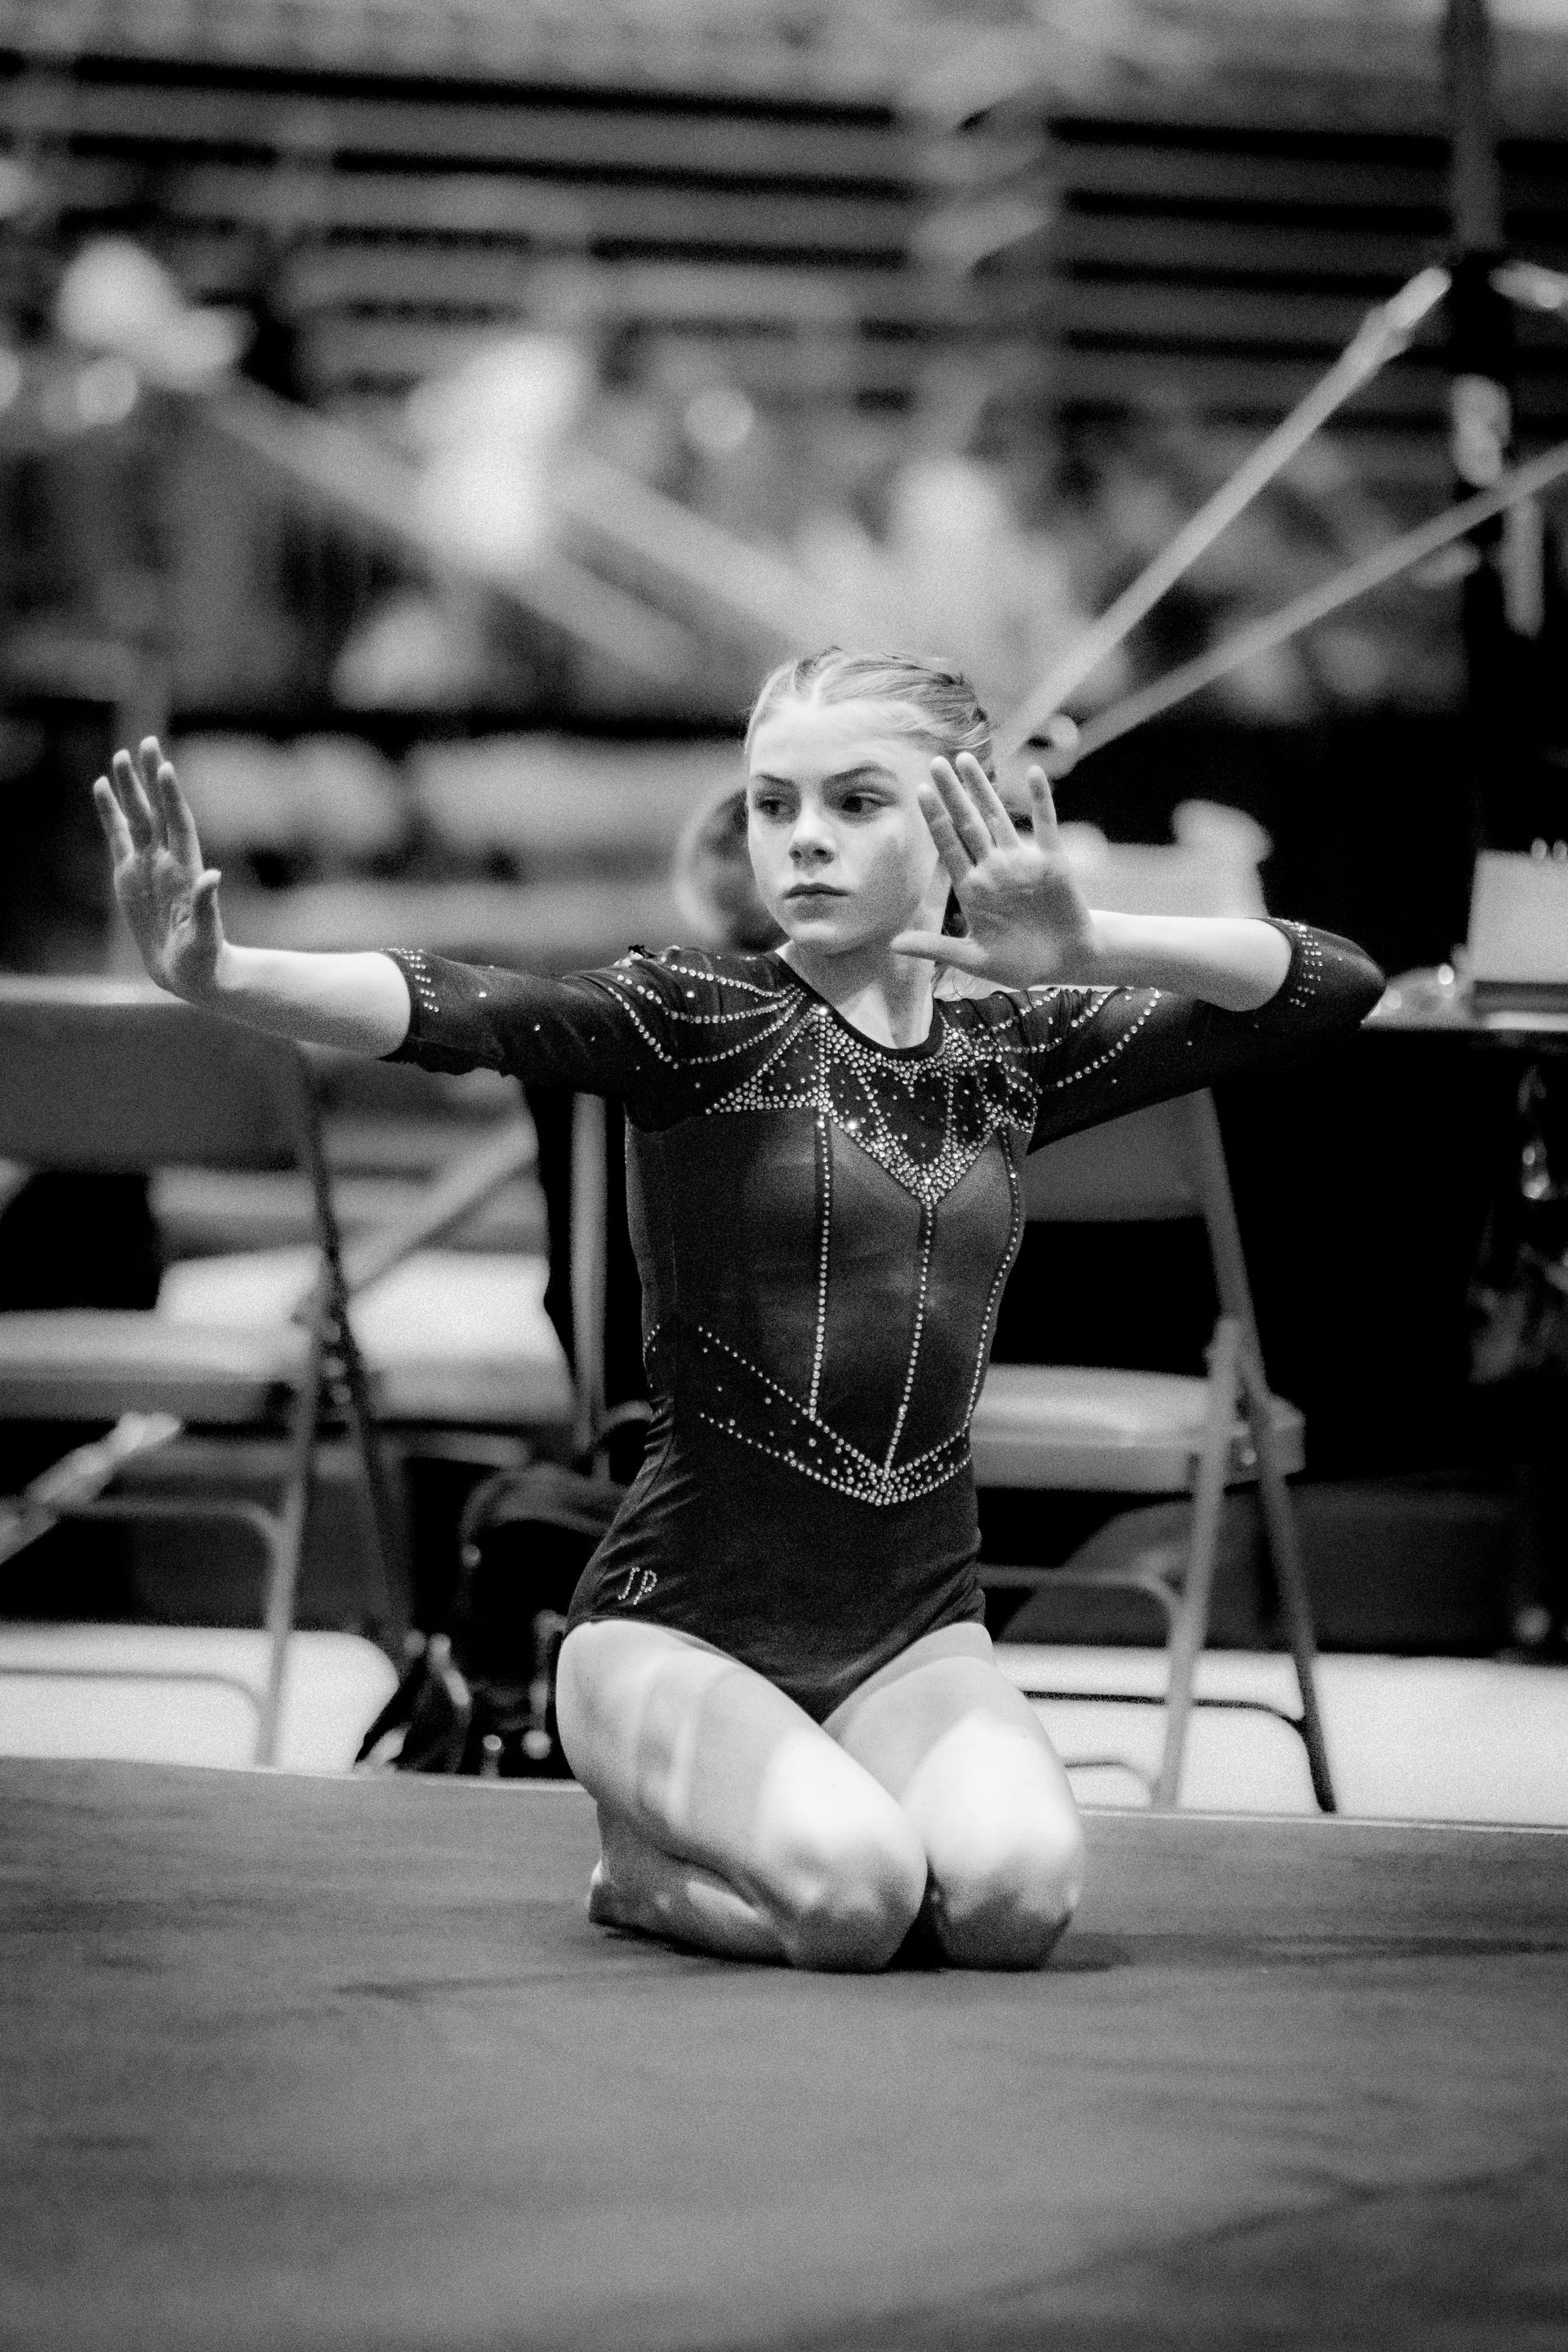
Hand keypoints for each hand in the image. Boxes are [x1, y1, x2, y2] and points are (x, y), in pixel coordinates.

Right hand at [93, 737, 225, 1000]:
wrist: (190, 972)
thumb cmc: (204, 958)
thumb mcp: (206, 935)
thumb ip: (208, 906)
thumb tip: (213, 877)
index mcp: (186, 871)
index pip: (179, 825)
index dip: (172, 798)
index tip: (167, 768)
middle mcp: (167, 861)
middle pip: (158, 812)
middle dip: (150, 780)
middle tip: (146, 744)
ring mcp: (147, 865)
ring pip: (137, 817)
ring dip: (129, 788)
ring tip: (121, 756)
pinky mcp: (128, 874)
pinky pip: (117, 836)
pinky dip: (110, 812)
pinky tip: (102, 786)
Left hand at [891, 749, 1099, 988]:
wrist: (1064, 963)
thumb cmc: (1019, 963)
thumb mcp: (974, 959)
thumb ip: (936, 948)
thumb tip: (893, 945)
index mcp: (973, 888)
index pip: (949, 845)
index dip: (936, 818)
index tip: (921, 790)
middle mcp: (994, 868)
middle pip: (968, 823)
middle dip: (953, 794)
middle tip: (936, 762)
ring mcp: (1022, 862)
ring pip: (998, 817)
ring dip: (983, 789)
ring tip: (966, 759)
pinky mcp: (1053, 862)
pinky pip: (1047, 825)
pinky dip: (1042, 800)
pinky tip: (1033, 773)